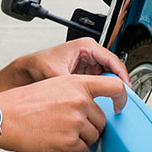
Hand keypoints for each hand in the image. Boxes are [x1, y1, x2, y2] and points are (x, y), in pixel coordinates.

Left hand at [0, 37, 129, 92]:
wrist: (26, 70)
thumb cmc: (37, 64)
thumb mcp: (56, 73)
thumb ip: (71, 84)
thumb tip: (83, 98)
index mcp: (86, 47)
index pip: (113, 61)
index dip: (122, 77)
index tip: (126, 91)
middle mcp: (89, 54)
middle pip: (112, 70)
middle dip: (118, 86)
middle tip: (122, 101)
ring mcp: (87, 64)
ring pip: (107, 78)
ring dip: (110, 90)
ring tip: (114, 104)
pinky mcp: (84, 75)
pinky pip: (99, 84)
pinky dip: (101, 93)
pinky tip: (102, 104)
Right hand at [0, 73, 126, 151]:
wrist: (4, 117)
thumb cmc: (24, 103)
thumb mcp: (54, 85)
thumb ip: (77, 92)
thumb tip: (92, 105)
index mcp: (77, 83)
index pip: (114, 86)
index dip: (123, 98)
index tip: (120, 106)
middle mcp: (79, 101)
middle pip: (102, 120)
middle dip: (90, 127)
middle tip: (71, 127)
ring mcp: (75, 121)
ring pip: (93, 137)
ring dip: (81, 140)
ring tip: (61, 134)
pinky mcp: (68, 140)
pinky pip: (82, 150)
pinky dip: (73, 151)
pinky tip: (58, 143)